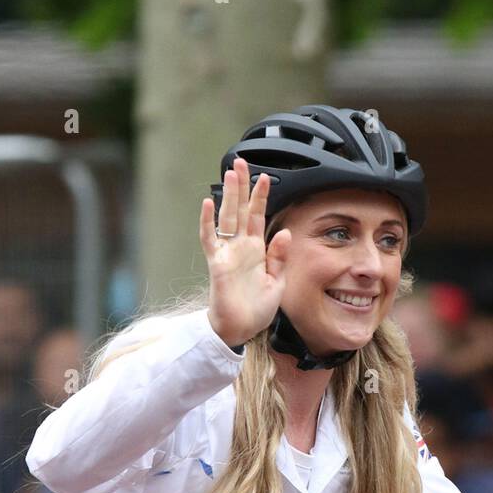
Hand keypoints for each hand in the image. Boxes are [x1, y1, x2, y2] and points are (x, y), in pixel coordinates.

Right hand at [199, 157, 291, 348]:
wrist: (240, 330)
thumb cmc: (256, 310)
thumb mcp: (277, 284)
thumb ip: (280, 258)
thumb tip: (284, 232)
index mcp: (257, 250)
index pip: (258, 217)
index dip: (260, 197)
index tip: (265, 177)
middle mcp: (241, 247)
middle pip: (240, 210)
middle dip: (242, 186)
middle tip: (242, 162)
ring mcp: (227, 253)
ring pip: (227, 217)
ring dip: (228, 195)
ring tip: (230, 172)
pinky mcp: (216, 263)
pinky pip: (209, 239)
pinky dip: (208, 222)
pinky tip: (209, 204)